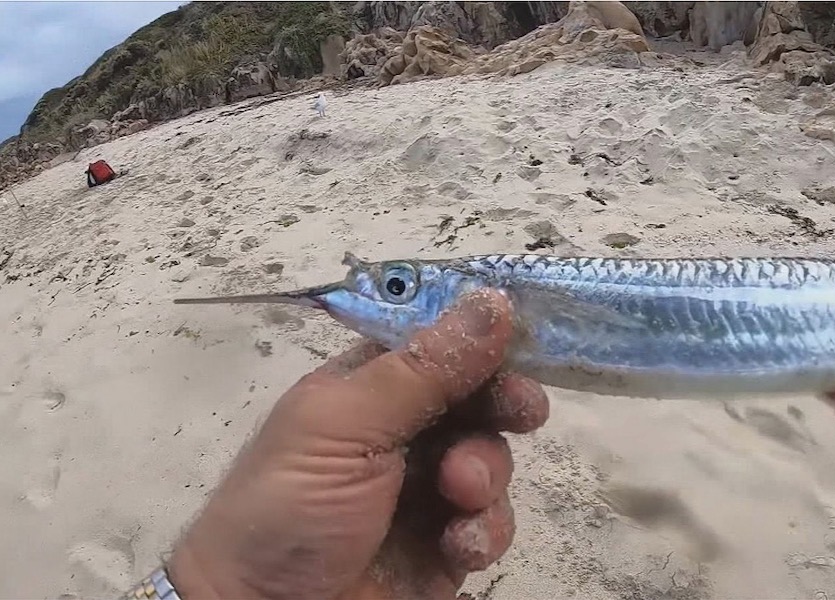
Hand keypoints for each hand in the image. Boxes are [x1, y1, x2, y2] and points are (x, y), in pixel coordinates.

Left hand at [166, 289, 548, 599]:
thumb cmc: (290, 506)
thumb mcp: (345, 426)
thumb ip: (423, 368)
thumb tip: (495, 300)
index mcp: (367, 388)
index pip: (437, 346)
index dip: (480, 341)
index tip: (522, 341)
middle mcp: (401, 432)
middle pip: (477, 399)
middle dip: (501, 406)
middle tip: (522, 412)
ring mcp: (426, 490)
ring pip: (492, 459)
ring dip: (486, 473)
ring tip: (460, 494)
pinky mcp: (446, 544)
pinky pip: (491, 523)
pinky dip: (484, 530)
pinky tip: (458, 544)